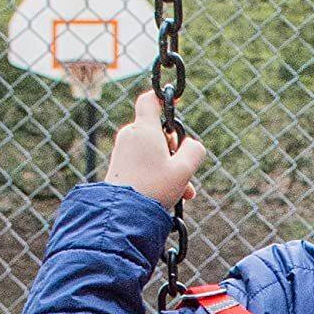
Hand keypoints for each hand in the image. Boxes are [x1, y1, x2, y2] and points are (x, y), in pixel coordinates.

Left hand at [104, 88, 205, 206]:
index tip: (177, 102)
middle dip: (176, 150)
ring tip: (183, 192)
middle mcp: (130, 137)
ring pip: (153, 152)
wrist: (121, 215)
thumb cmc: (153, 189)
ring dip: (170, 168)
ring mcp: (123, 153)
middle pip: (158, 132)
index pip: (150, 100)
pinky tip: (171, 196)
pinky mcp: (119, 169)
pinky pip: (144, 165)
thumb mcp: (183, 170)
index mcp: (144, 129)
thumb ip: (194, 151)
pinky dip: (158, 176)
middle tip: (186, 171)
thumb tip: (193, 145)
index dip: (164, 99)